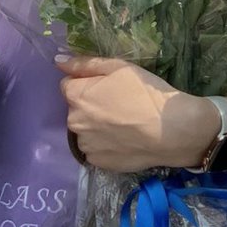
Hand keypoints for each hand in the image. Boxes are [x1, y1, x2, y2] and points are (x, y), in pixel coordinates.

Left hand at [56, 55, 217, 172]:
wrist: (169, 130)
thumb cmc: (144, 92)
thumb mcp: (118, 67)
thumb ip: (85, 64)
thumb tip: (58, 62)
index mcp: (76, 96)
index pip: (68, 85)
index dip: (87, 83)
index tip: (107, 86)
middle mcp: (74, 123)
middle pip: (76, 109)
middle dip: (90, 104)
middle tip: (118, 103)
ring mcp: (86, 146)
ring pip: (85, 130)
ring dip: (96, 126)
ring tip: (123, 123)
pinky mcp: (98, 163)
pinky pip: (96, 149)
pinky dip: (105, 144)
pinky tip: (125, 139)